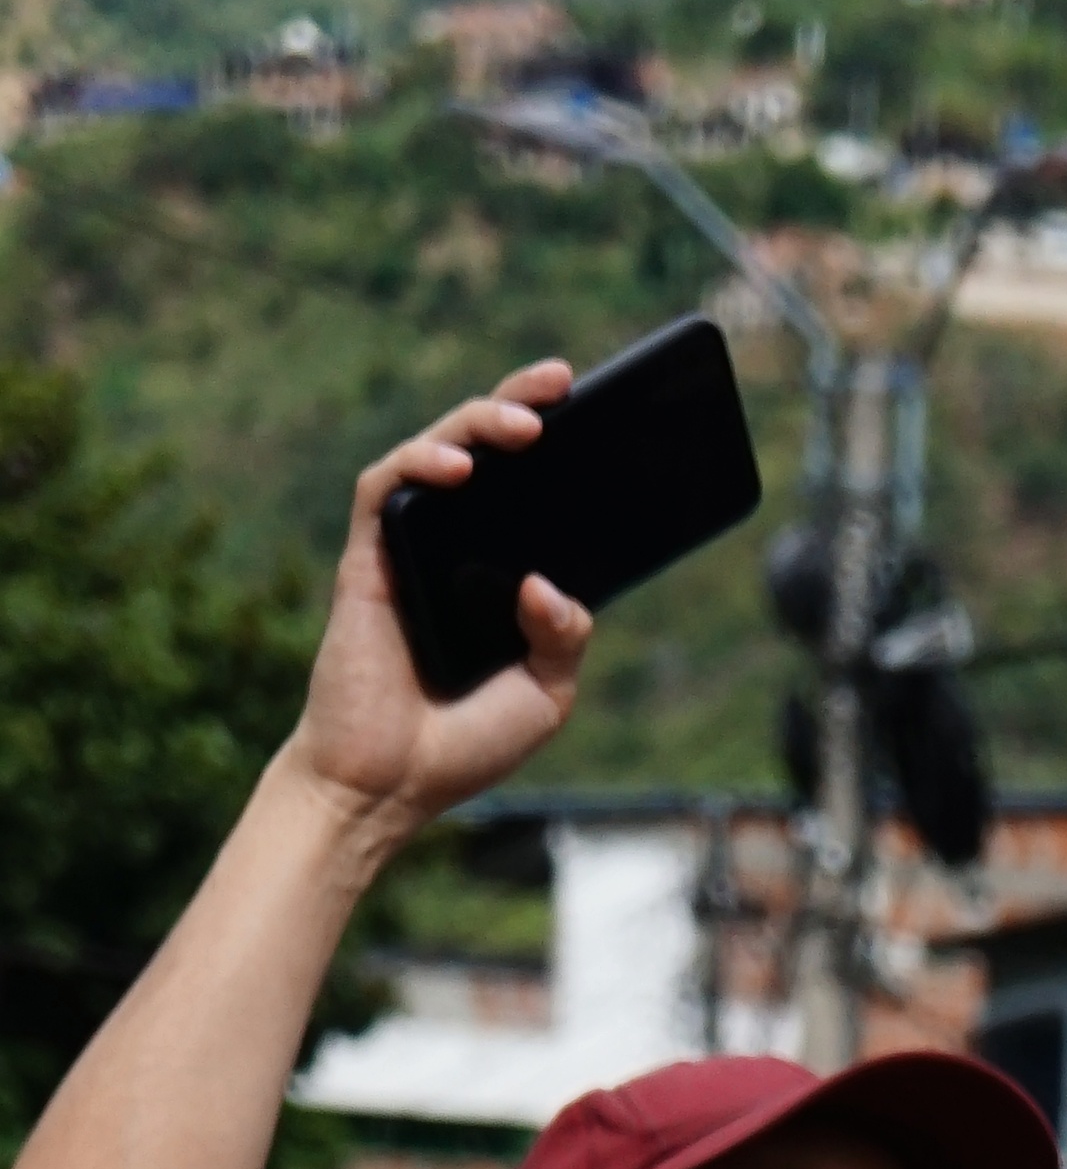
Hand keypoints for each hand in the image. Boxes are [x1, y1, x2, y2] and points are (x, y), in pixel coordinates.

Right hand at [288, 364, 594, 847]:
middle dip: (520, 403)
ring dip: (479, 421)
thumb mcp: (544, 694)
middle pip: (484, 452)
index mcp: (494, 571)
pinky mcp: (366, 560)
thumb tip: (549, 580)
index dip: (558, 445)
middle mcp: (451, 548)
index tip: (599, 410)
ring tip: (528, 423)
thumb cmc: (461, 745)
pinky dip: (421, 465)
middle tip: (565, 380)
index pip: (527, 489)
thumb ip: (565, 635)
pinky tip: (460, 467)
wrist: (386, 788)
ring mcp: (406, 548)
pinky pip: (386, 489)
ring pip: (437, 454)